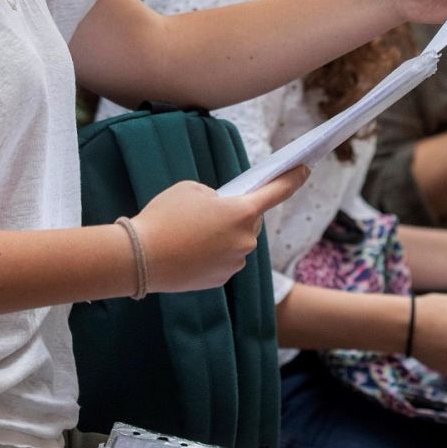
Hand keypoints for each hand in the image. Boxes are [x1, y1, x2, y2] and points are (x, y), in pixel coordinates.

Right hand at [131, 166, 309, 292]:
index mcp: (242, 212)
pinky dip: (213, 253)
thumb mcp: (191, 189)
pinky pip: (225, 259)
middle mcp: (246, 239)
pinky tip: (190, 251)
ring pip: (237, 242)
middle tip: (210, 211)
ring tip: (191, 233)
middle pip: (252, 220)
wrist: (140, 258)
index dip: (293, 178)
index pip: (278, 191)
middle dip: (237, 214)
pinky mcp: (222, 279)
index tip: (306, 169)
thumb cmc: (164, 216)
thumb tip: (223, 209)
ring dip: (223, 235)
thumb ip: (216, 197)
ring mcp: (235, 262)